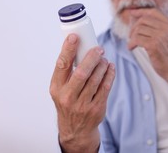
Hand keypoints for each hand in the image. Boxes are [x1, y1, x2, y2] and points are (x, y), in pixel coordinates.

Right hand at [50, 34, 114, 152]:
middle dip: (91, 58)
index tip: (75, 37)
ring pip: (95, 80)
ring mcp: (82, 104)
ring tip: (104, 59)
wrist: (75, 129)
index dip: (68, 50)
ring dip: (102, 66)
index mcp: (56, 88)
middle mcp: (67, 97)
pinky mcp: (96, 108)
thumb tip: (80, 45)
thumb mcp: (61, 89)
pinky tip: (111, 68)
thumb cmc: (69, 101)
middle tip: (99, 49)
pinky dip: (109, 75)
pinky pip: (105, 87)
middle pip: (81, 73)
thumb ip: (68, 71)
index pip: (61, 65)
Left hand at [127, 8, 167, 93]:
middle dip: (134, 27)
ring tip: (132, 44)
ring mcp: (160, 36)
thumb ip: (162, 29)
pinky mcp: (154, 45)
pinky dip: (131, 43)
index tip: (132, 13)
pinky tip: (132, 48)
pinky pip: (136, 39)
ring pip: (138, 29)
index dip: (140, 11)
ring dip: (132, 37)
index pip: (153, 12)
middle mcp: (166, 28)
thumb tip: (144, 23)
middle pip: (143, 20)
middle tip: (131, 35)